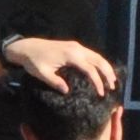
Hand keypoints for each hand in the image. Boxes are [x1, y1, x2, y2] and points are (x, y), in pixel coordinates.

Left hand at [5, 33, 123, 97]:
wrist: (27, 47)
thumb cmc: (33, 62)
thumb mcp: (42, 74)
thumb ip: (55, 82)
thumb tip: (67, 91)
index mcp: (70, 55)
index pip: (90, 69)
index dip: (97, 81)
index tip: (100, 93)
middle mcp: (77, 49)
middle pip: (98, 60)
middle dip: (108, 73)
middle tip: (113, 86)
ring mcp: (76, 46)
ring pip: (97, 55)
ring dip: (105, 67)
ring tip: (111, 79)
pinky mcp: (74, 46)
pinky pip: (91, 54)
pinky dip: (99, 62)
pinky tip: (101, 70)